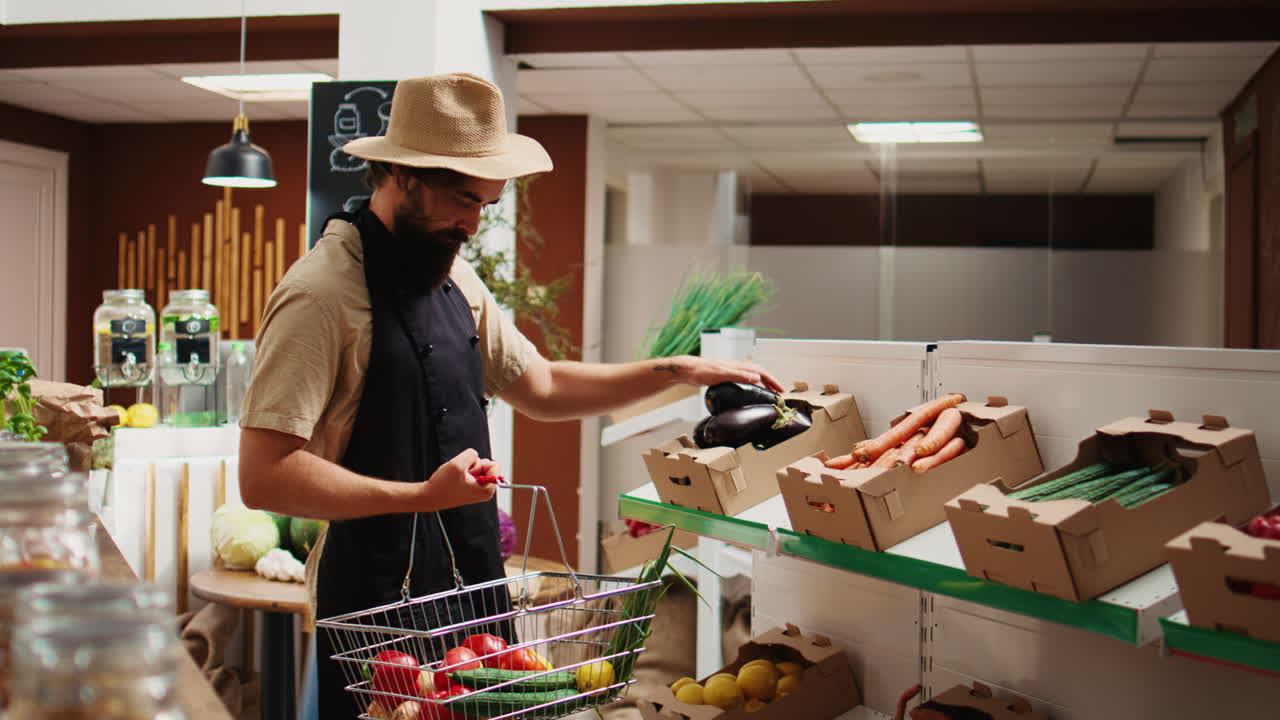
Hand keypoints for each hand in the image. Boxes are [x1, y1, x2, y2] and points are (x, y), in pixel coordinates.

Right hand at [418, 449, 498, 510]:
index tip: (469, 473)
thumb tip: (475, 455)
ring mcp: (477, 488)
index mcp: (488, 490)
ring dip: (465, 467)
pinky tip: (454, 478)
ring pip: (477, 465)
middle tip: (460, 476)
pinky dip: (461, 470)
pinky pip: (470, 469)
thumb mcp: (458, 465)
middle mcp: (485, 490)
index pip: (496, 465)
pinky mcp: (470, 486)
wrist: (429, 496)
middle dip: (472, 465)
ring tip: (455, 477)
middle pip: (486, 464)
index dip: (481, 464)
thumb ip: (471, 455)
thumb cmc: (442, 485)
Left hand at [661, 355, 783, 392]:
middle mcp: (737, 367)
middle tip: (778, 393)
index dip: (772, 381)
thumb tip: (757, 377)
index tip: (781, 390)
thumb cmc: (702, 371)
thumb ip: (739, 375)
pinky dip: (751, 385)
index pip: (761, 372)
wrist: (688, 370)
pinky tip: (748, 392)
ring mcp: (731, 372)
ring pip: (752, 376)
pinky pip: (744, 380)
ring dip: (762, 384)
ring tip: (768, 393)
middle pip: (759, 373)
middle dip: (770, 382)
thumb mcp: (722, 374)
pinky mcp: (725, 376)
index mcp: (739, 366)